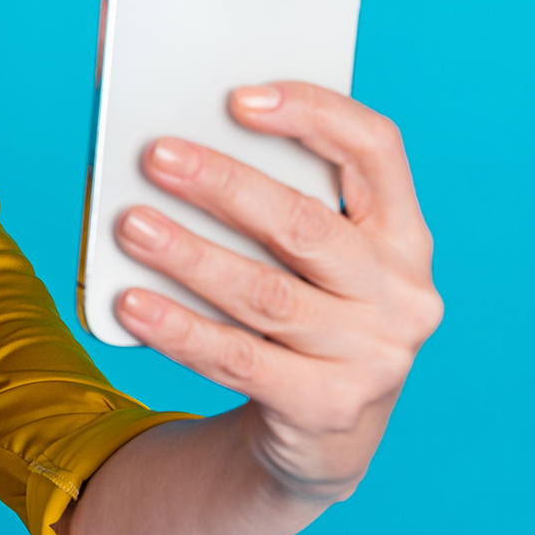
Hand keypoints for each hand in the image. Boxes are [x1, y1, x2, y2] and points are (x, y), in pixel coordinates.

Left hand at [112, 83, 442, 502]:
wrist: (323, 437)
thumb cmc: (302, 315)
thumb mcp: (308, 261)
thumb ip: (273, 206)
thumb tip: (178, 152)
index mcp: (403, 233)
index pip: (376, 149)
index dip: (313, 113)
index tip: (239, 97)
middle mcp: (401, 292)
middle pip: (306, 224)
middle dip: (224, 185)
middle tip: (157, 156)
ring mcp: (373, 356)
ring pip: (265, 293)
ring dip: (190, 255)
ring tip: (131, 225)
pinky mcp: (329, 408)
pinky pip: (239, 360)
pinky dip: (179, 330)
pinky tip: (132, 303)